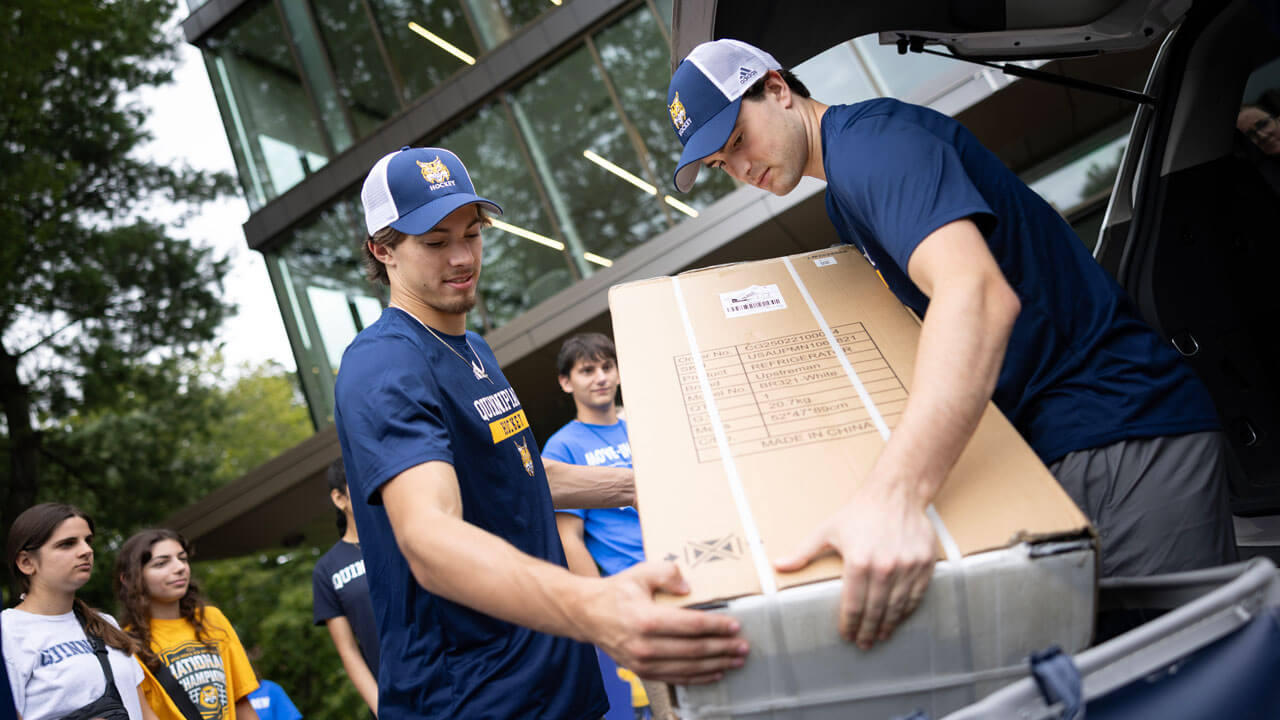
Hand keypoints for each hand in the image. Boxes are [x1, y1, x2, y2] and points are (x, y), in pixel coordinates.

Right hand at [580, 561, 748, 684]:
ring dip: (716, 665)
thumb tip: (689, 586)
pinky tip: (715, 672)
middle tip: (744, 647)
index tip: (735, 626)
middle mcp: (645, 645)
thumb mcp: (640, 573)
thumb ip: (666, 573)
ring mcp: (642, 662)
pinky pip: (675, 678)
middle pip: (694, 650)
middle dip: (723, 649)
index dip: (716, 626)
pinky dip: (697, 677)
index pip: (691, 625)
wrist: (587, 615)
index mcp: (646, 619)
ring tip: (736, 661)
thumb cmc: (617, 591)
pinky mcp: (642, 672)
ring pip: (687, 668)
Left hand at [774, 480, 936, 648]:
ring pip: (897, 606)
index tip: (846, 635)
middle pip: (876, 610)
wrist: (895, 493)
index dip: (849, 624)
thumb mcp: (827, 531)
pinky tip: (899, 617)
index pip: (854, 604)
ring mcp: (907, 566)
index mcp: (858, 561)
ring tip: (880, 636)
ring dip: (888, 625)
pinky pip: (916, 595)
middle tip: (864, 643)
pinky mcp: (925, 563)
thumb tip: (778, 566)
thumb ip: (804, 552)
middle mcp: (885, 566)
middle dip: (868, 631)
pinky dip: (907, 610)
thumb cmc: (858, 513)